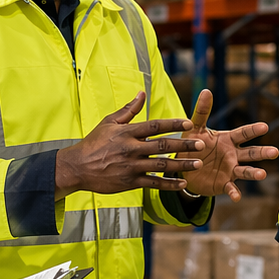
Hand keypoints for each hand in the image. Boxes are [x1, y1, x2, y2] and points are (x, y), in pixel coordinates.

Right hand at [56, 92, 203, 196]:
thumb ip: (128, 109)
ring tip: (198, 164)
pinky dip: (168, 184)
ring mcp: (131, 167)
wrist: (77, 167)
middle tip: (201, 144)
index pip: (154, 126)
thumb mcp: (109, 122)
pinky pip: (153, 183)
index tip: (189, 123)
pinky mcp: (129, 182)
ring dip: (182, 165)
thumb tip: (142, 93)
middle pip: (162, 146)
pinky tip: (182, 183)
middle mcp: (131, 149)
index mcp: (127, 132)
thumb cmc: (94, 143)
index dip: (173, 124)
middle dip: (183, 145)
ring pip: (161, 166)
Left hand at [177, 89, 278, 201]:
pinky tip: (237, 197)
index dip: (253, 130)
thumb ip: (201, 112)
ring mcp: (231, 170)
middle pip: (251, 153)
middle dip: (262, 152)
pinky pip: (231, 188)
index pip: (243, 133)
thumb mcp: (194, 129)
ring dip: (254, 173)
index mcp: (228, 140)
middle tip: (275, 152)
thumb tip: (206, 91)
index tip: (264, 126)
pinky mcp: (224, 184)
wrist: (185, 169)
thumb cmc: (193, 146)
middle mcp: (234, 155)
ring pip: (246, 171)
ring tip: (262, 174)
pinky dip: (234, 192)